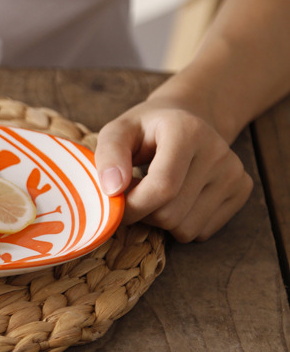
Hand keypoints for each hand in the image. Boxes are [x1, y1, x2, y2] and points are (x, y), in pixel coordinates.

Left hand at [94, 97, 252, 242]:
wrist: (188, 119)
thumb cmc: (146, 130)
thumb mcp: (118, 132)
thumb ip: (108, 156)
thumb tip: (112, 189)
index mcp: (187, 131)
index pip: (162, 188)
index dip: (133, 207)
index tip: (117, 205)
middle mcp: (217, 151)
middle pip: (170, 214)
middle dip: (144, 213)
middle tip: (136, 192)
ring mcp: (234, 172)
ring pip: (186, 229)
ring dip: (161, 221)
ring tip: (155, 193)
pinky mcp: (242, 190)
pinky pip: (201, 232)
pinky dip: (181, 224)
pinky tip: (177, 198)